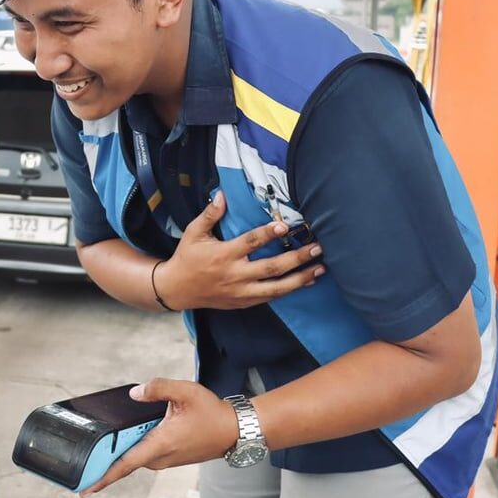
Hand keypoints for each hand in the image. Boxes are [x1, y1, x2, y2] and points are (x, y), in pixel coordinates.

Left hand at [80, 378, 236, 496]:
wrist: (233, 429)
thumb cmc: (211, 412)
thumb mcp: (184, 392)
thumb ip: (157, 388)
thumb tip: (134, 394)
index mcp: (161, 443)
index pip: (126, 463)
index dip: (105, 476)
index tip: (87, 487)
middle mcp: (162, 456)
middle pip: (127, 462)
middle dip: (106, 463)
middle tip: (84, 463)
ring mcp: (167, 459)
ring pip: (137, 458)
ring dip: (122, 454)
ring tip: (104, 446)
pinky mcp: (172, 458)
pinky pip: (147, 456)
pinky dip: (135, 450)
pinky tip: (130, 438)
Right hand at [157, 191, 324, 309]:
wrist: (176, 290)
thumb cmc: (187, 258)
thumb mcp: (194, 233)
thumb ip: (210, 215)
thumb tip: (222, 195)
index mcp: (224, 255)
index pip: (250, 242)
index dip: (268, 233)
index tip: (285, 225)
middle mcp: (235, 275)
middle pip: (271, 268)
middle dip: (297, 258)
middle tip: (317, 248)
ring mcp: (241, 292)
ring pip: (276, 288)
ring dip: (301, 278)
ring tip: (320, 268)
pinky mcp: (243, 302)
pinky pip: (271, 298)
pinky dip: (289, 290)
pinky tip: (306, 282)